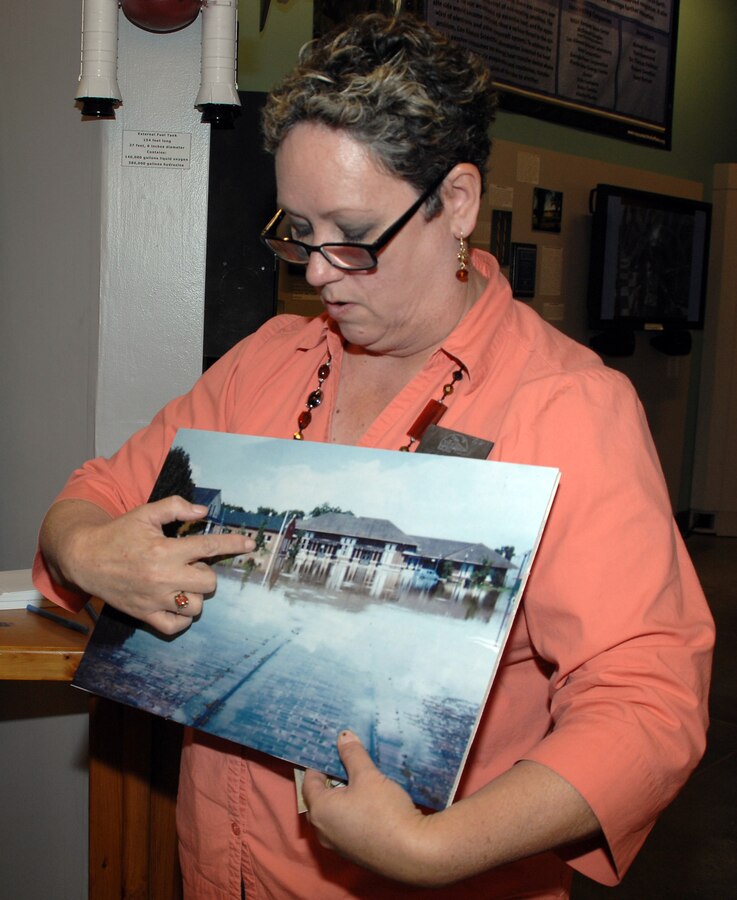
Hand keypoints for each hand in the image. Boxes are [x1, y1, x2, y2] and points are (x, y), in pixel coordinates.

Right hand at [46, 497, 253, 634]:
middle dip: (207, 573)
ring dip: (195, 595)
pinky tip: (177, 603)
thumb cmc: (118, 533)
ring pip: (195, 607)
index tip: (249, 545)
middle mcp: (162, 577)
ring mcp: (154, 599)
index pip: (209, 547)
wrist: (84, 558)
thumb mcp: (146, 513)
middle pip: (209, 583)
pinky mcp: (144, 615)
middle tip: (193, 566)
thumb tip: (203, 511)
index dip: (233, 544)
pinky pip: (175, 626)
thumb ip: (175, 508)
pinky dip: (181, 618)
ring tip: (183, 584)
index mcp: (165, 550)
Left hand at [302, 730, 430, 882]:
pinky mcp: (355, 854)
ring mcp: (338, 846)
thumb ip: (352, 754)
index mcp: (320, 811)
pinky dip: (352, 813)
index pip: (309, 782)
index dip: (318, 764)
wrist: (413, 852)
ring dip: (343, 798)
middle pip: (320, 800)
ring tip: (360, 780)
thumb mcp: (367, 775)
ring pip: (334, 815)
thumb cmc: (384, 810)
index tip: (330, 752)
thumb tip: (342, 736)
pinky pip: (346, 827)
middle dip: (330, 781)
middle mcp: (323, 831)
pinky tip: (370, 803)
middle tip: (346, 763)